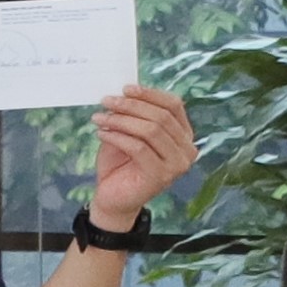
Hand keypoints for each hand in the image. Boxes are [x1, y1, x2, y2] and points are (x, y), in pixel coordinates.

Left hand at [89, 84, 196, 231]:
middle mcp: (187, 149)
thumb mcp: (127, 133)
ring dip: (121, 120)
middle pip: (161, 116)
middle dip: (131, 106)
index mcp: (184, 135)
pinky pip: (138, 148)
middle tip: (106, 101)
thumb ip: (132, 115)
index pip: (174, 106)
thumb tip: (124, 91)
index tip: (126, 88)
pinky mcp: (161, 176)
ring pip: (151, 130)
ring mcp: (177, 164)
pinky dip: (117, 137)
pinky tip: (101, 133)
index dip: (150, 94)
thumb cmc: (121, 164)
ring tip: (99, 118)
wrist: (113, 198)